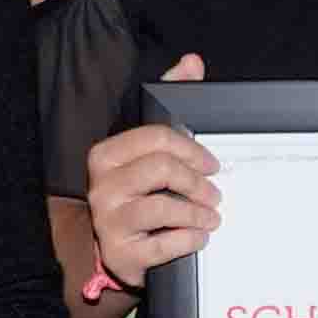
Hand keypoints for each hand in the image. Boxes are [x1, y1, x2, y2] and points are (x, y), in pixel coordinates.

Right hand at [80, 53, 218, 294]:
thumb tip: (191, 63)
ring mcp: (108, 221)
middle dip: (197, 181)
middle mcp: (102, 185)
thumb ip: (169, 104)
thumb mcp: (149, 150)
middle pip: (161, 169)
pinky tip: (200, 238)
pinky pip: (162, 244)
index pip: (156, 138)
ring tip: (212, 218)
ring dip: (197, 213)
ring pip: (162, 208)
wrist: (120, 249)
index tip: (212, 164)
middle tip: (215, 193)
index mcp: (107, 155)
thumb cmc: (140, 194)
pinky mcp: (121, 254)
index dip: (192, 149)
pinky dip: (189, 240)